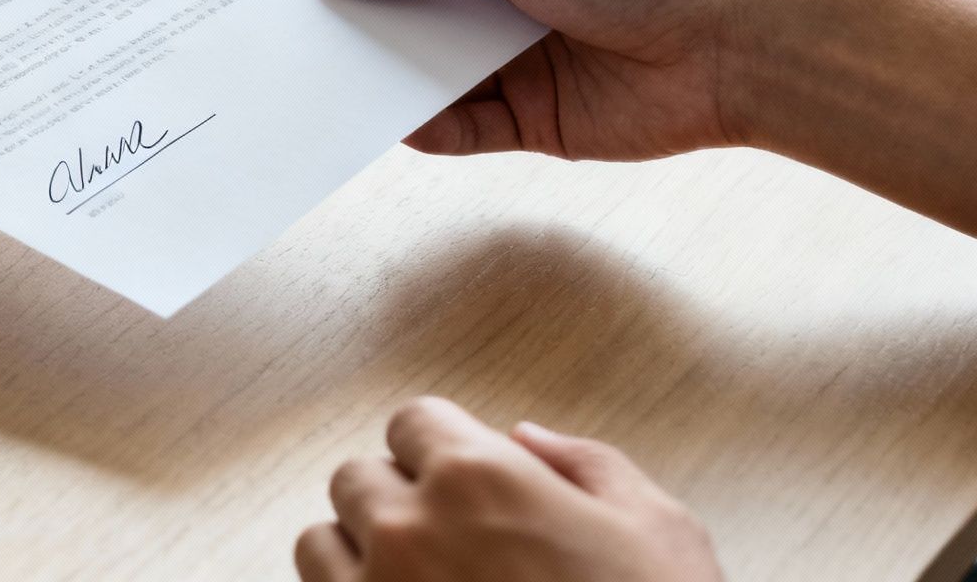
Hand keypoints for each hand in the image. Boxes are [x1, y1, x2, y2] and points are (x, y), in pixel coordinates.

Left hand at [296, 397, 722, 581]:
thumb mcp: (656, 528)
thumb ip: (586, 464)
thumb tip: (527, 437)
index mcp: (477, 477)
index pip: (411, 421)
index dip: (441, 449)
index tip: (463, 481)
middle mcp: (408, 527)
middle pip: (357, 479)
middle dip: (397, 499)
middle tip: (449, 541)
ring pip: (320, 543)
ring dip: (357, 554)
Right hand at [318, 0, 768, 161]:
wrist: (738, 48)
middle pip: (411, 0)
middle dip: (359, 13)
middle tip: (286, 27)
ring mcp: (517, 51)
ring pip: (428, 64)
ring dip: (385, 71)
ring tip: (319, 79)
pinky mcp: (532, 116)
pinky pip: (461, 123)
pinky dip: (425, 125)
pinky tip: (387, 125)